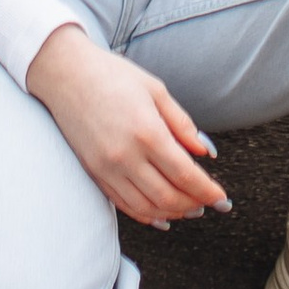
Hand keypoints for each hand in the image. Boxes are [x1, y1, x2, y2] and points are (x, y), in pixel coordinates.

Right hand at [26, 25, 228, 228]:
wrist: (66, 74)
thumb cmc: (113, 76)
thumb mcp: (156, 90)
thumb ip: (182, 124)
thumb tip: (205, 152)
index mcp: (147, 132)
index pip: (185, 175)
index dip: (207, 191)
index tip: (222, 199)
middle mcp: (126, 156)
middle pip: (168, 197)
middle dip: (194, 205)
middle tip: (209, 204)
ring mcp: (107, 168)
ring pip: (147, 207)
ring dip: (173, 213)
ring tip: (190, 208)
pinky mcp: (94, 173)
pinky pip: (124, 204)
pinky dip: (147, 214)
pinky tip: (162, 214)